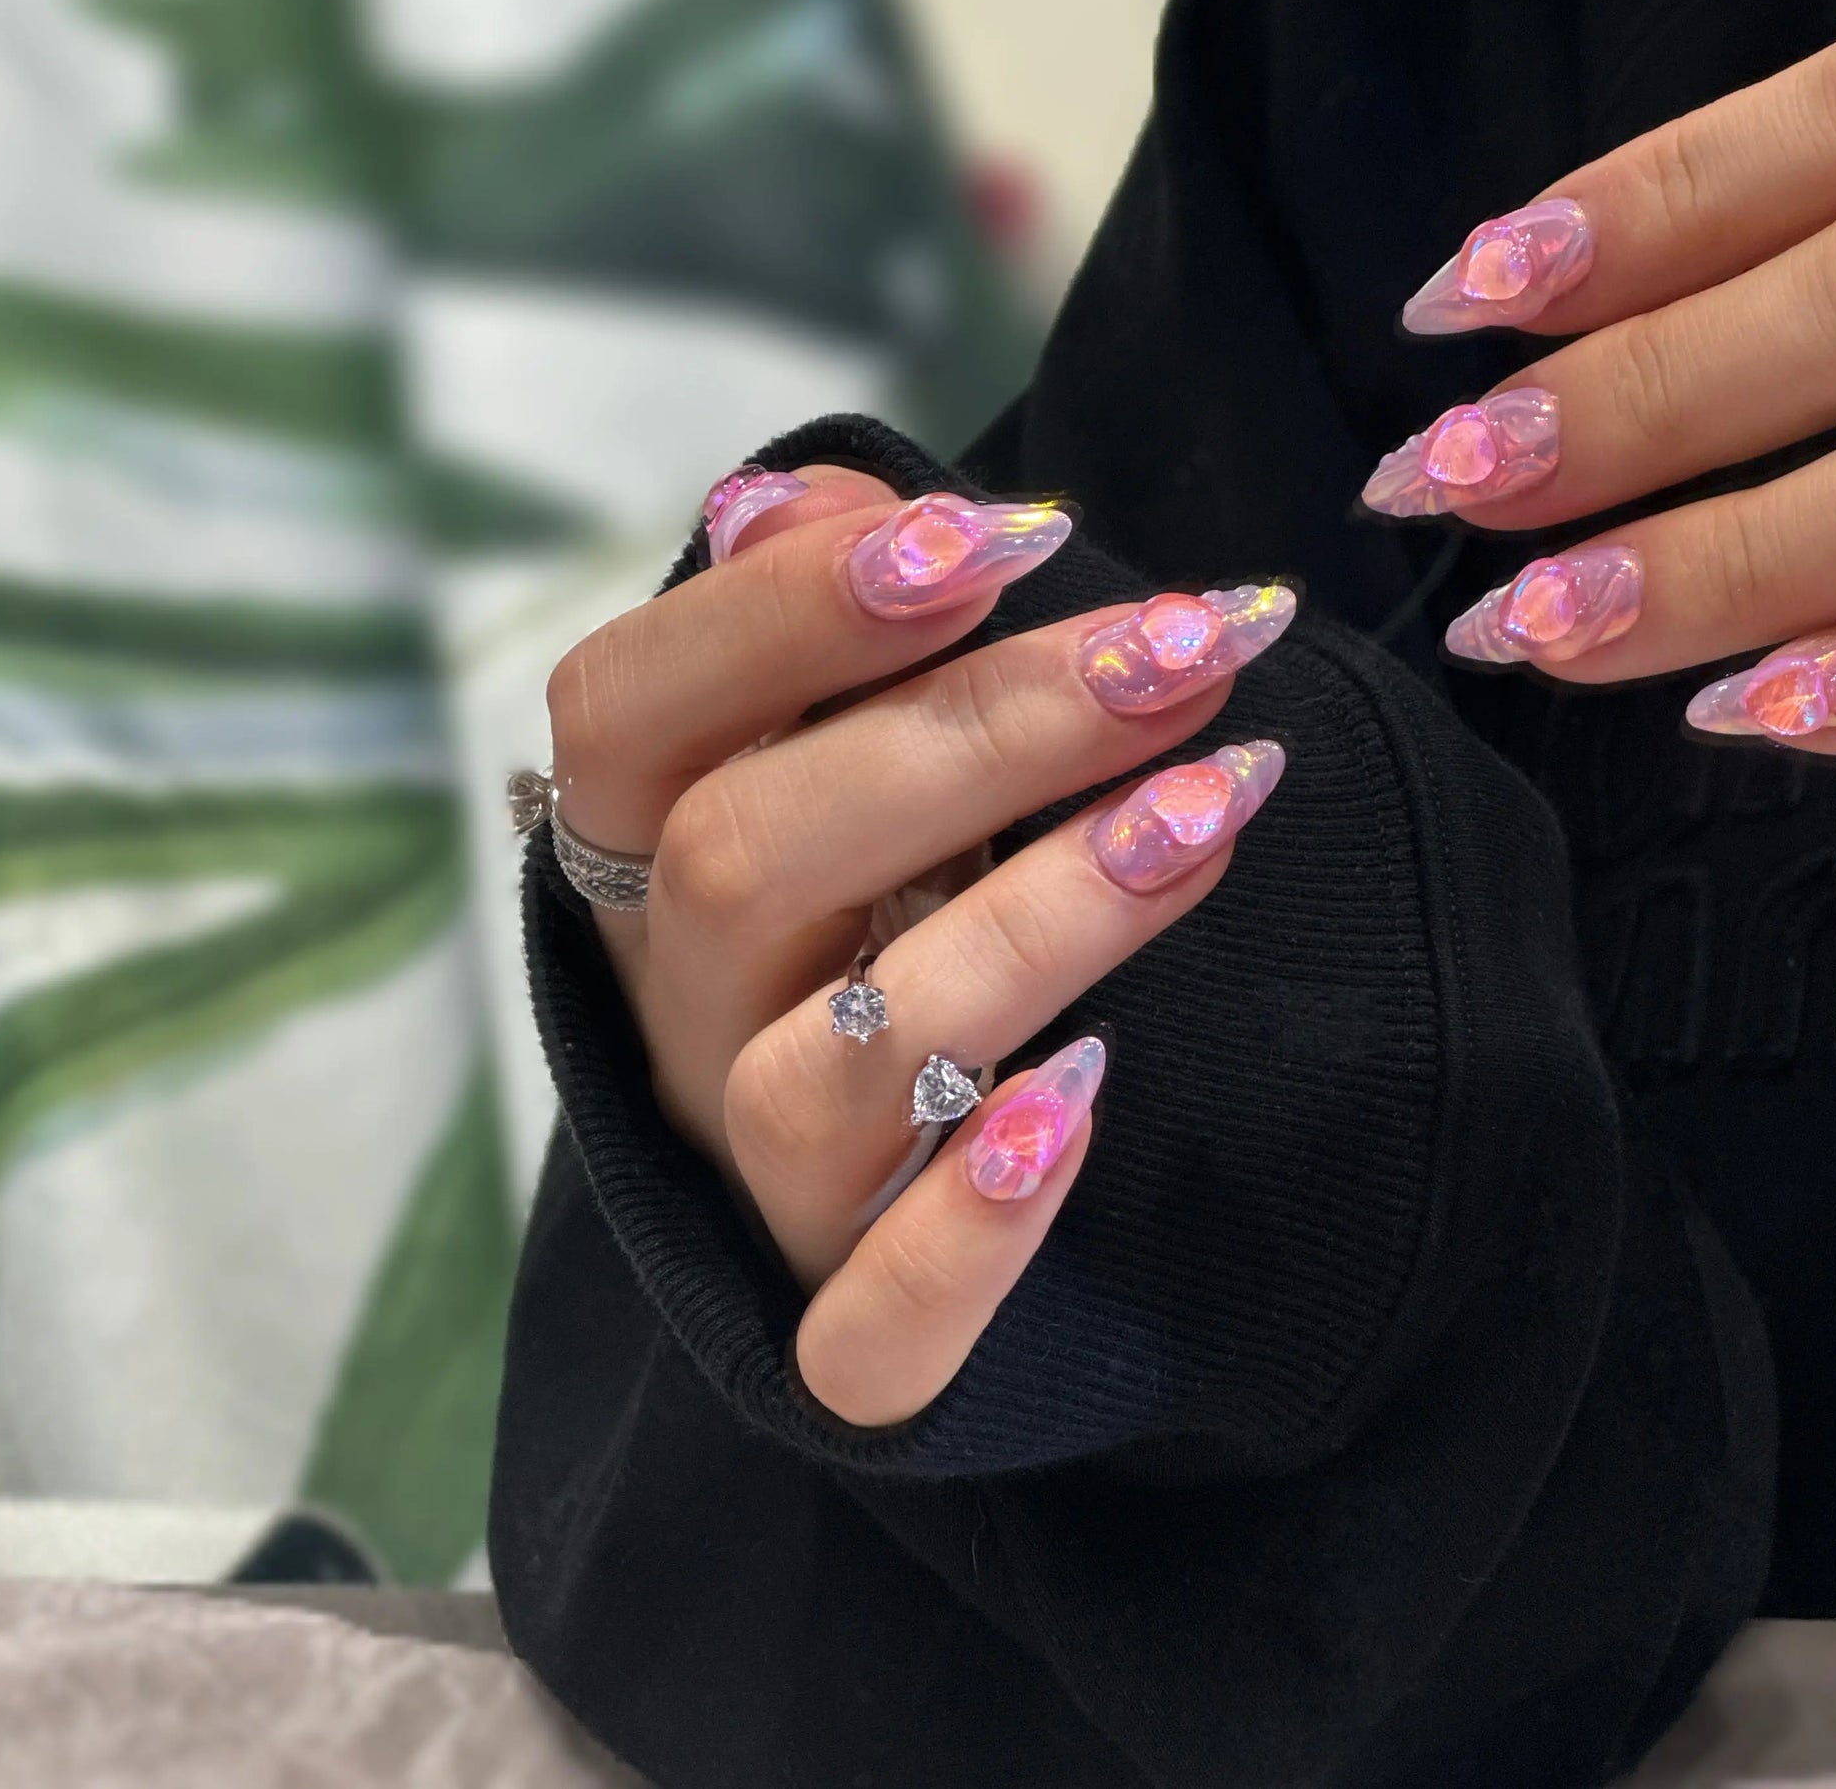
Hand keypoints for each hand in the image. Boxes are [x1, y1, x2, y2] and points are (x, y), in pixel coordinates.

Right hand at [543, 464, 1292, 1424]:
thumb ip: (817, 637)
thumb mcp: (835, 753)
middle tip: (1186, 649)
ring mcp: (742, 1174)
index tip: (1005, 536)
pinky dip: (964, 1238)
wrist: (871, 1166)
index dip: (791, 610)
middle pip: (744, 858)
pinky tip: (1087, 1103)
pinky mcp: (829, 1325)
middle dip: (976, 734)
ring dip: (1025, 927)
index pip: (626, 706)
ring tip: (1209, 809)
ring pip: (821, 1071)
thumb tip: (791, 499)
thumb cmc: (878, 896)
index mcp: (642, 851)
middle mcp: (674, 1007)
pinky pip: (860, 1336)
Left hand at [1361, 27, 1835, 755]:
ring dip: (1704, 575)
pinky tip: (1742, 714)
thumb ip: (1794, 189)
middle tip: (1439, 484)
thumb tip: (1543, 277)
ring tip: (1534, 629)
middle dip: (1622, 414)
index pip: (1800, 146)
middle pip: (1827, 322)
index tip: (1445, 304)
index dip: (1617, 227)